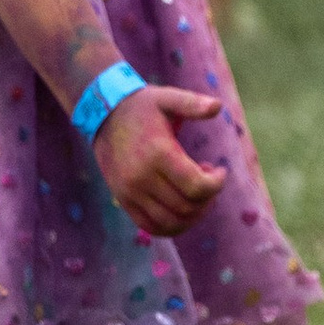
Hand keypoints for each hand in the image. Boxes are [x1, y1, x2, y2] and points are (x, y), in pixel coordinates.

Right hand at [92, 85, 228, 236]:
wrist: (103, 115)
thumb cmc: (142, 106)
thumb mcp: (167, 98)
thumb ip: (193, 103)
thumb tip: (218, 107)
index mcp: (158, 154)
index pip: (196, 186)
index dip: (216, 184)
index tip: (220, 170)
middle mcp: (142, 178)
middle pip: (186, 207)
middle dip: (208, 198)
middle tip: (209, 180)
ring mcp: (130, 193)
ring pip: (170, 222)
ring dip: (192, 215)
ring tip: (198, 195)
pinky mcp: (123, 200)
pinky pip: (150, 226)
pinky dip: (171, 226)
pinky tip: (181, 208)